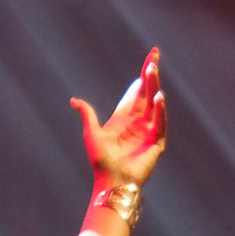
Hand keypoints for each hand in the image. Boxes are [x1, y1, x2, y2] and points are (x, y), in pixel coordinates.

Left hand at [69, 48, 167, 187]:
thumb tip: (74, 100)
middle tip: (154, 55)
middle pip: (146, 93)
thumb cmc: (100, 160)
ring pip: (154, 103)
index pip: (134, 94)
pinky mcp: (156, 142)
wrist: (111, 181)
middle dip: (150, 74)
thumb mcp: (91, 133)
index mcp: (123, 119)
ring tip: (152, 68)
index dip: (140, 79)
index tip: (148, 62)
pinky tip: (158, 97)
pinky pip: (160, 122)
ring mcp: (149, 131)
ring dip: (153, 86)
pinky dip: (160, 110)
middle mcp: (138, 122)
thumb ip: (87, 114)